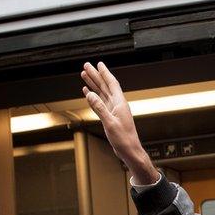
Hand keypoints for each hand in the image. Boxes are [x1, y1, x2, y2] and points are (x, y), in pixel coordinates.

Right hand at [81, 61, 157, 183]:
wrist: (130, 151)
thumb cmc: (124, 139)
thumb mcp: (110, 123)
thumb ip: (100, 108)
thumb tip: (90, 94)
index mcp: (120, 104)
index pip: (112, 84)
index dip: (105, 73)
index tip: (98, 64)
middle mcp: (117, 105)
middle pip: (105, 86)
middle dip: (96, 75)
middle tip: (86, 66)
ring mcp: (114, 110)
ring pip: (102, 93)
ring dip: (94, 84)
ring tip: (85, 76)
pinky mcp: (111, 117)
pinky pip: (101, 103)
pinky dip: (94, 97)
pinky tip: (88, 93)